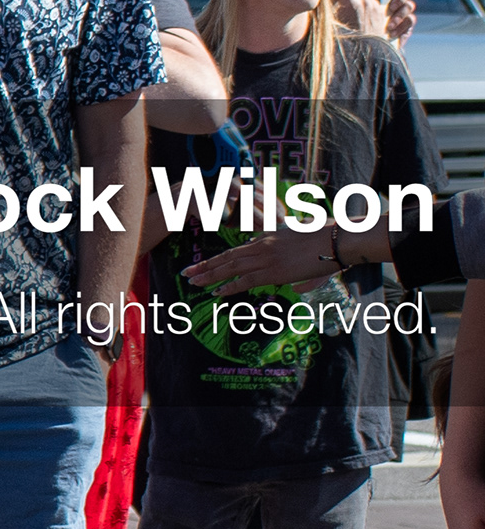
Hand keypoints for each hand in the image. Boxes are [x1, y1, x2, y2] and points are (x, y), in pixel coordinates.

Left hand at [181, 227, 345, 291]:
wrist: (340, 238)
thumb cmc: (330, 238)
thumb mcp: (308, 249)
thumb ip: (299, 268)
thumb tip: (296, 289)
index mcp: (270, 236)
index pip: (240, 248)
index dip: (222, 257)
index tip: (209, 263)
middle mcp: (264, 245)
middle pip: (228, 256)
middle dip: (205, 265)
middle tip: (187, 271)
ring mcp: (267, 258)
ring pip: (230, 268)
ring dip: (209, 276)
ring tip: (192, 281)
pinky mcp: (274, 271)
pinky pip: (245, 280)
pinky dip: (228, 286)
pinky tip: (215, 292)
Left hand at [344, 0, 419, 43]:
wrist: (358, 54)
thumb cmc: (348, 30)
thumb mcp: (345, 6)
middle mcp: (390, 3)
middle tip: (389, 7)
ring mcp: (398, 16)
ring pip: (410, 4)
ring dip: (399, 13)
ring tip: (388, 24)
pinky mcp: (404, 28)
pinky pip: (412, 20)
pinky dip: (403, 26)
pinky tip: (392, 33)